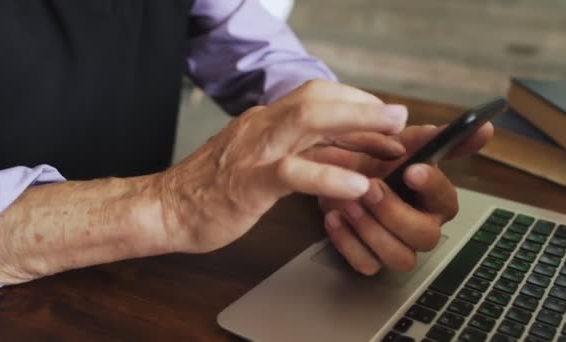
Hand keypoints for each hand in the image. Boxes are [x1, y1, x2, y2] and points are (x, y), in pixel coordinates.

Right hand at [154, 80, 408, 252]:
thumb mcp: (262, 164)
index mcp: (264, 122)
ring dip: (355, 125)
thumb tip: (348, 158)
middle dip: (364, 106)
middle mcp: (260, 127)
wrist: (165, 208)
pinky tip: (356, 186)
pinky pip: (291, 172)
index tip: (385, 120)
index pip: (316, 99)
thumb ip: (300, 155)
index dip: (356, 105)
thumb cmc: (213, 189)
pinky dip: (328, 177)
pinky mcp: (247, 182)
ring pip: (308, 122)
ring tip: (392, 136)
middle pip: (318, 100)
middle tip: (400, 119)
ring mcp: (253, 151)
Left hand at [315, 122, 493, 274]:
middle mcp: (421, 227)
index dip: (432, 186)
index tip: (411, 170)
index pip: (447, 199)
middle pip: (424, 236)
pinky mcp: (370, 259)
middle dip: (394, 213)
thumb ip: (436, 137)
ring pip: (399, 257)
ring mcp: (396, 247)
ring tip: (348, 204)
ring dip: (371, 230)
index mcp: (435, 200)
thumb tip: (484, 128)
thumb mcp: (403, 142)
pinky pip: (366, 264)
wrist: (336, 175)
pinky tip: (334, 217)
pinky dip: (348, 243)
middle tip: (369, 188)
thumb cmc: (377, 162)